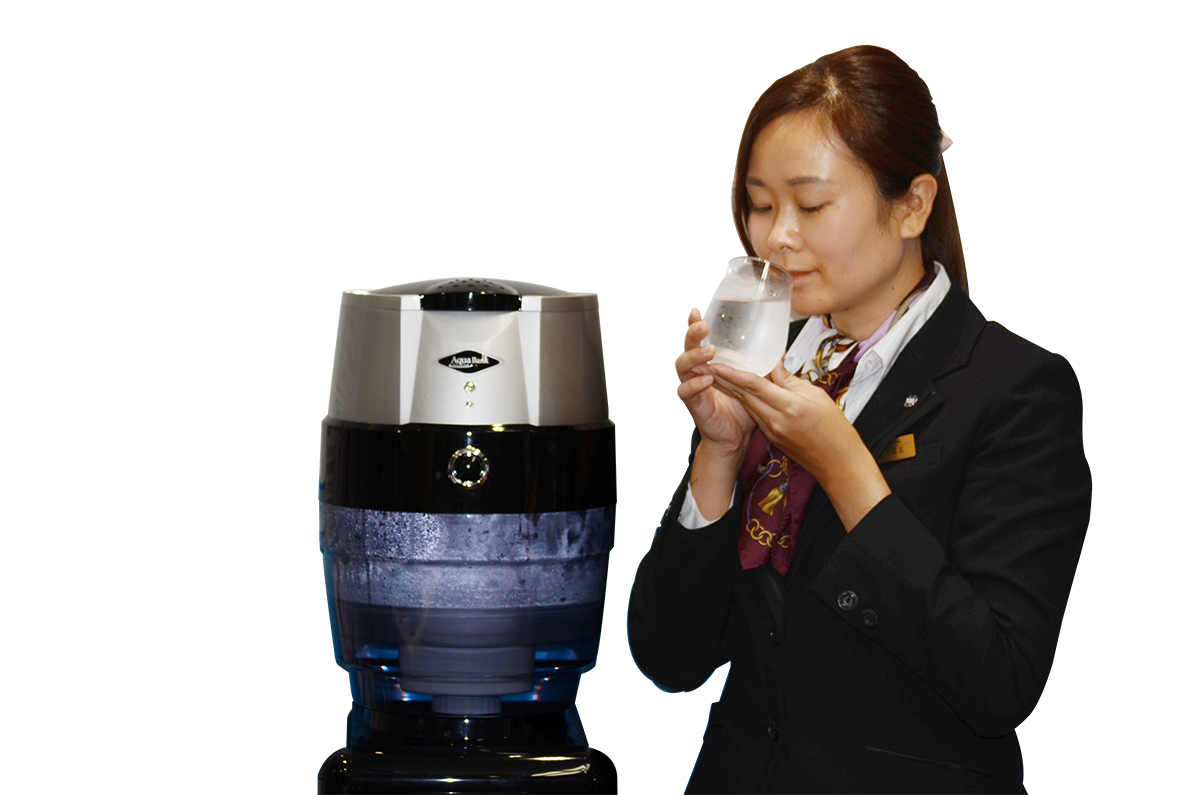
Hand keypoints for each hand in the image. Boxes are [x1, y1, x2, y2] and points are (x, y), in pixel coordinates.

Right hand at [675, 309, 758, 519]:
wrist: (734, 439)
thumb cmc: (743, 411)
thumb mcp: (755, 384)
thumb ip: (762, 367)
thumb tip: (780, 350)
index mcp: (710, 364)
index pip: (700, 339)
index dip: (695, 324)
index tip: (697, 310)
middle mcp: (698, 372)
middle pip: (687, 347)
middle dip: (692, 335)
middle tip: (703, 325)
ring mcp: (693, 388)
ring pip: (682, 366)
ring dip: (694, 356)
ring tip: (709, 351)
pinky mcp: (694, 404)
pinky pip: (686, 391)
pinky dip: (695, 384)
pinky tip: (706, 379)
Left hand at [708, 360, 890, 530]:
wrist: (838, 464)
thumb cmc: (835, 429)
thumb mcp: (817, 396)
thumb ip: (790, 381)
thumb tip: (773, 366)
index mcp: (788, 406)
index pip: (753, 385)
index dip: (732, 373)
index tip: (716, 363)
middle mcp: (775, 420)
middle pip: (743, 395)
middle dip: (722, 379)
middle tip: (705, 364)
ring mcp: (771, 431)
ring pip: (747, 405)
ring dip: (729, 390)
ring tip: (715, 374)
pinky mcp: (771, 438)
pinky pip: (755, 415)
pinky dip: (745, 401)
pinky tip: (737, 391)